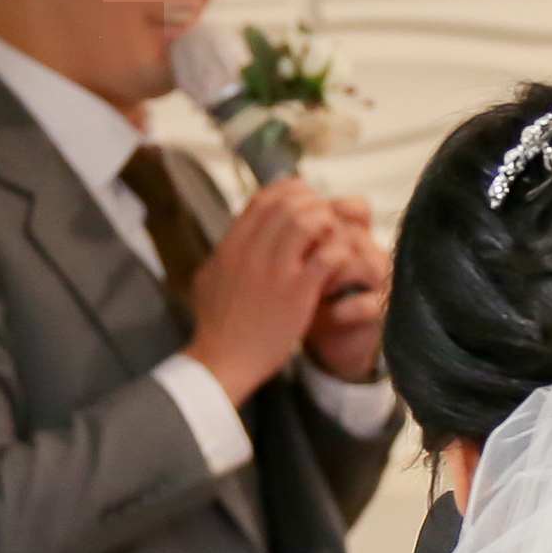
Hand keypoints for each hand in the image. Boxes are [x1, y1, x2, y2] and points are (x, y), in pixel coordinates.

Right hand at [186, 179, 335, 405]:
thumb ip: (223, 254)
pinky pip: (328, 256)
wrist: (223, 360)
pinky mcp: (297, 293)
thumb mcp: (209, 279)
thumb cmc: (216, 325)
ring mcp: (274, 270)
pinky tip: (342, 263)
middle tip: (327, 220)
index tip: (306, 200)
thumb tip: (230, 239)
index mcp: (231, 245)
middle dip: (315, 205)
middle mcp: (251, 251)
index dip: (290, 192)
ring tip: (335, 240)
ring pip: (308, 221)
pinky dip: (340, 252)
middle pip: (288, 203)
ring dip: (328, 225)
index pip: (263, 198)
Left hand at [300, 194, 388, 383]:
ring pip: (369, 264)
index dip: (332, 211)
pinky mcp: (378, 313)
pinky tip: (328, 313)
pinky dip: (347, 308)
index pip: (355, 209)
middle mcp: (368, 254)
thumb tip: (262, 201)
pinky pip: (369, 305)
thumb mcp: (293, 262)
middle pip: (356, 233)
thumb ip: (286, 233)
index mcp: (350, 236)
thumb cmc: (303, 295)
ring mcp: (376, 283)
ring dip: (337, 275)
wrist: (324, 339)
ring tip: (315, 288)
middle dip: (325, 244)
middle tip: (299, 258)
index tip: (299, 227)